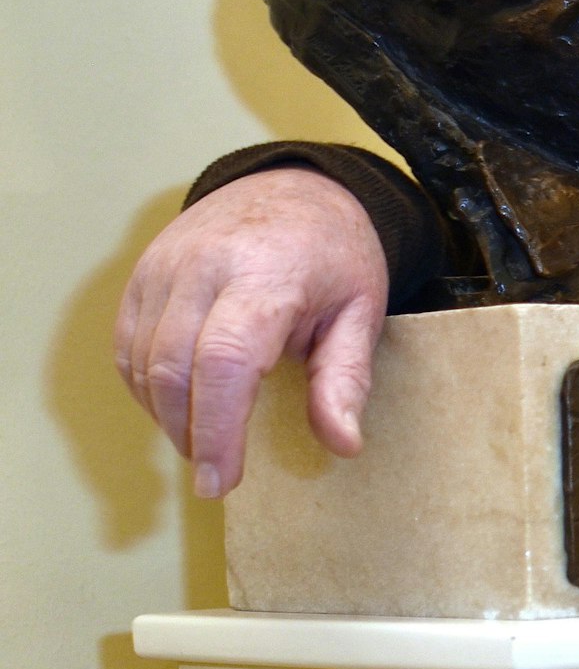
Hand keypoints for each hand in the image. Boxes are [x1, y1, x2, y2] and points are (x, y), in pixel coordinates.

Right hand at [115, 170, 389, 498]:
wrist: (295, 189)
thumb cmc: (333, 254)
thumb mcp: (361, 312)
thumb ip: (346, 379)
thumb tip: (343, 444)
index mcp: (264, 275)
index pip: (224, 361)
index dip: (217, 429)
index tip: (222, 480)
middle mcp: (203, 266)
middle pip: (174, 367)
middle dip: (190, 434)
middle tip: (216, 476)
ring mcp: (165, 265)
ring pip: (143, 361)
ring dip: (167, 416)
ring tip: (205, 442)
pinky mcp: (143, 273)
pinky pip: (128, 344)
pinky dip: (146, 387)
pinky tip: (178, 408)